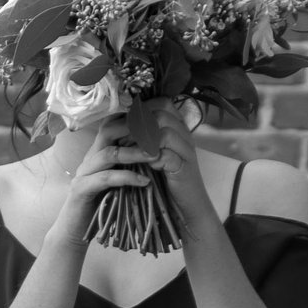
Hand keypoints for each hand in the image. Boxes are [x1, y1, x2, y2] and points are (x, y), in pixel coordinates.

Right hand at [41, 117, 155, 250]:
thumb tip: (156, 153)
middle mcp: (89, 158)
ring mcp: (83, 173)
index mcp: (98, 153)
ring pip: (109, 153)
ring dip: (135, 153)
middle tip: (159, 132)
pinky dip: (126, 178)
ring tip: (155, 157)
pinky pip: (105, 178)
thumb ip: (128, 165)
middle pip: (108, 130)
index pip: (112, 125)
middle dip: (135, 129)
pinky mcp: (81, 189)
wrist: (75, 230)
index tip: (157, 120)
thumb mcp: (117, 181)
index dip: (133, 120)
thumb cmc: (100, 205)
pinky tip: (144, 182)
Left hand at [132, 101, 211, 218]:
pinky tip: (147, 166)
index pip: (162, 102)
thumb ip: (145, 135)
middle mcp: (185, 135)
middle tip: (124, 140)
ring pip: (165, 132)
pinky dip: (153, 160)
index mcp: (178, 127)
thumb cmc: (166, 177)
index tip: (126, 124)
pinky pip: (168, 156)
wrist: (186, 204)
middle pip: (161, 114)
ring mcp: (187, 151)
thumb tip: (120, 120)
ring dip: (143, 142)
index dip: (142, 110)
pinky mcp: (185, 169)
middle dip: (138, 126)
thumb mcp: (154, 151)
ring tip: (132, 154)